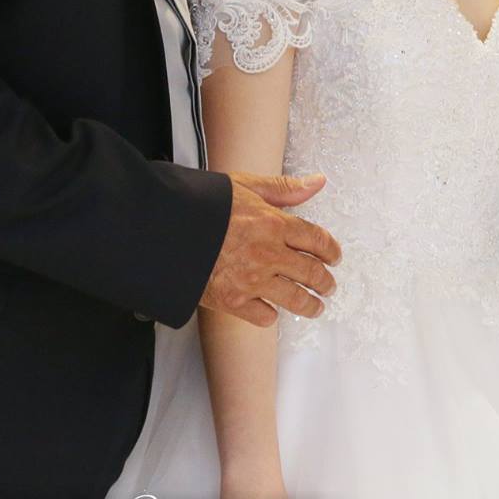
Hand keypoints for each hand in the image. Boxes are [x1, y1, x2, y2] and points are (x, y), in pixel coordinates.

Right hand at [200, 173, 341, 327]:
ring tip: (316, 307)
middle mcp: (268, 254)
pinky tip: (271, 311)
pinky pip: (263, 317)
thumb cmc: (203, 205)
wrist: (163, 230)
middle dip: (325, 282)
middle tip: (328, 286)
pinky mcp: (232, 301)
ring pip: (295, 299)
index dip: (331, 251)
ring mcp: (251, 280)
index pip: (317, 240)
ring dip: (310, 305)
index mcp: (274, 224)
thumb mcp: (246, 185)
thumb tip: (318, 182)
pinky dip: (269, 315)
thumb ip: (284, 188)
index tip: (334, 258)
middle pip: (312, 273)